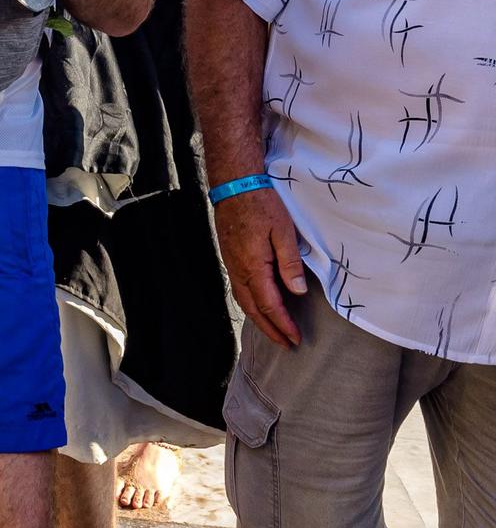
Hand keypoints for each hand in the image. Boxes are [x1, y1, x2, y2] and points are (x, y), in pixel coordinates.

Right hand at [214, 187, 305, 347]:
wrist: (234, 183)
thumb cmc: (262, 203)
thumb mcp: (284, 231)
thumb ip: (290, 263)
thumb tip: (298, 292)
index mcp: (254, 266)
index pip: (270, 305)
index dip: (283, 324)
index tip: (296, 339)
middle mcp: (238, 269)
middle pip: (253, 308)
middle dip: (270, 329)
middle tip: (286, 344)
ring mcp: (231, 263)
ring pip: (243, 300)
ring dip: (259, 319)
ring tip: (273, 330)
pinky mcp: (229, 256)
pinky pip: (238, 288)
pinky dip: (250, 303)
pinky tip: (258, 304)